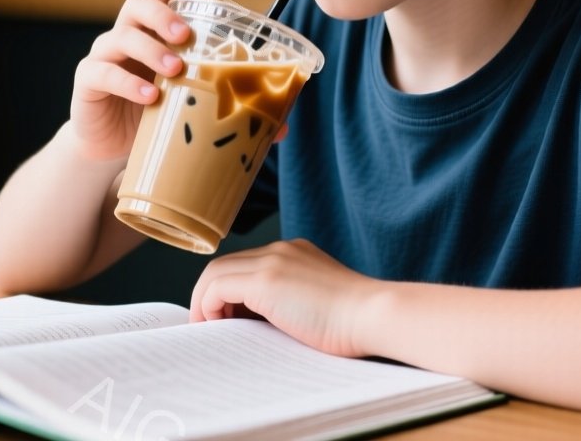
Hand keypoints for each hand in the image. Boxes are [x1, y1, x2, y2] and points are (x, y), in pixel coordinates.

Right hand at [66, 0, 204, 160]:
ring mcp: (104, 55)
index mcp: (151, 28)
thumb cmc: (157, 112)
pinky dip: (128, 83)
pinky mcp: (87, 80)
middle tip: (185, 36)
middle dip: (163, 15)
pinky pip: (102, 72)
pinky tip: (151, 96)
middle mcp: (125, 33)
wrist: (113, 145)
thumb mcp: (187, 92)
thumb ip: (218, 90)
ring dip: (151, 50)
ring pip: (122, 37)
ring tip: (175, 70)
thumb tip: (277, 120)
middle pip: (136, 4)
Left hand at [189, 239, 379, 358]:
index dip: (228, 292)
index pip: (246, 266)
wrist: (374, 315)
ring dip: (205, 301)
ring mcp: (273, 260)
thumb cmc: (355, 323)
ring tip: (209, 329)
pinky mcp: (265, 279)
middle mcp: (280, 250)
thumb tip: (256, 326)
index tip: (224, 318)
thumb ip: (289, 305)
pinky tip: (215, 327)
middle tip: (208, 324)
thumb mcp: (317, 305)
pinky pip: (217, 286)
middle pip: (226, 265)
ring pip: (217, 272)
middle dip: (210, 295)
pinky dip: (208, 305)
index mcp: (295, 254)